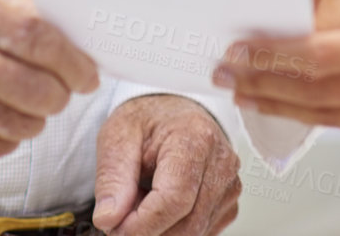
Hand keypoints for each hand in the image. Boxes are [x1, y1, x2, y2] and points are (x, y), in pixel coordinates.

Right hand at [0, 0, 98, 160]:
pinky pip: (2, 145)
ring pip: (23, 123)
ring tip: (28, 97)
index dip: (72, 60)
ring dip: (39, 115)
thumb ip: (37, 8)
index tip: (87, 73)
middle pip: (34, 88)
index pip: (36, 36)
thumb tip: (87, 34)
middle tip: (64, 89)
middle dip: (61, 94)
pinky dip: (12, 133)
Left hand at [93, 94, 239, 235]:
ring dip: (160, 231)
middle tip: (120, 219)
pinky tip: (160, 209)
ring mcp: (230, 186)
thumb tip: (109, 219)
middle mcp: (222, 163)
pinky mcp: (229, 204)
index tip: (114, 227)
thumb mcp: (118, 137)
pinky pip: (199, 233)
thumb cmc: (147, 122)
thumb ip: (112, 178)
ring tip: (140, 204)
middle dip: (148, 231)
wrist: (173, 114)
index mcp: (196, 137)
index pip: (175, 199)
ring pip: (194, 233)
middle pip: (187, 223)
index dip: (142, 224)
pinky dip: (174, 230)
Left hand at [214, 0, 339, 142]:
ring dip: (280, 106)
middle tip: (225, 74)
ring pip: (327, 117)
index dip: (272, 56)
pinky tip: (291, 106)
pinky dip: (317, 115)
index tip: (240, 49)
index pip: (318, 57)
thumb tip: (324, 43)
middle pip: (314, 93)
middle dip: (263, 83)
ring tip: (245, 94)